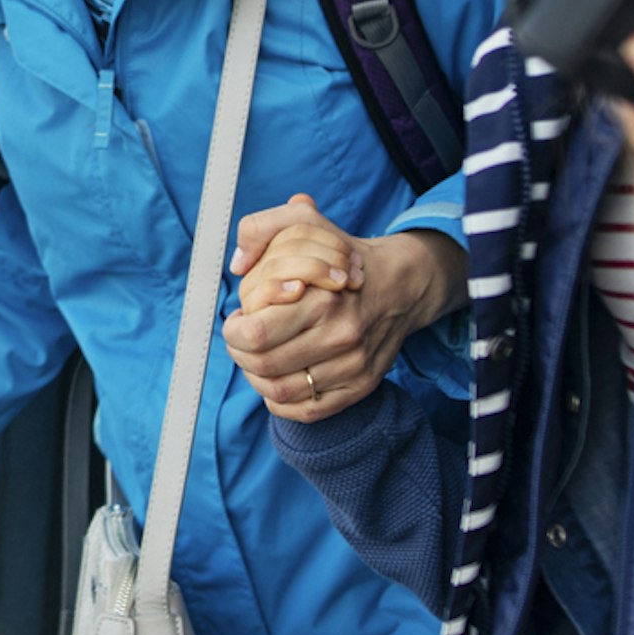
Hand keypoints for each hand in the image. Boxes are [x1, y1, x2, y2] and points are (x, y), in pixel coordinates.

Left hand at [224, 194, 463, 421]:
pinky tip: (280, 376)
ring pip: (279, 392)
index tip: (237, 319)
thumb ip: (261, 230)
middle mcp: (341, 337)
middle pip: (262, 365)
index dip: (234, 330)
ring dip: (256, 377)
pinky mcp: (360, 387)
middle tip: (244, 338)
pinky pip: (306, 410)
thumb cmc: (343, 257)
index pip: (255, 333)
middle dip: (240, 353)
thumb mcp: (303, 224)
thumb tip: (237, 265)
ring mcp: (353, 367)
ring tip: (259, 356)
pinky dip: (281, 401)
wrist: (400, 286)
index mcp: (323, 300)